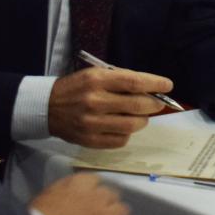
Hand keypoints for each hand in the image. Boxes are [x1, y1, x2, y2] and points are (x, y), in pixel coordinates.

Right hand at [48, 67, 170, 148]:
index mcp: (97, 80)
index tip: (168, 85)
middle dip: (154, 104)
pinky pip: (120, 140)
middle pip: (137, 105)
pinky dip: (128, 134)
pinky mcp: (89, 140)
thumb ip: (121, 80)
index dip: (155, 83)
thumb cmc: (77, 87)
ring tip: (141, 116)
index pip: (134, 82)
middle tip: (157, 103)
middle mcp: (94, 101)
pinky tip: (124, 127)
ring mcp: (91, 123)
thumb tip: (150, 88)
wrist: (46, 108)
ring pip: (132, 125)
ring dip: (143, 120)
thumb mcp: (95, 74)